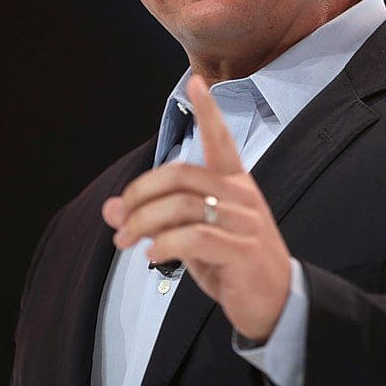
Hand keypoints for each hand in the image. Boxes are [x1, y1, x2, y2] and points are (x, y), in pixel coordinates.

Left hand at [102, 75, 291, 341]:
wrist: (275, 304)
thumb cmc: (232, 265)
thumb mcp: (190, 240)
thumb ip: (155, 221)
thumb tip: (110, 211)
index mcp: (234, 184)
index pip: (221, 140)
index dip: (208, 112)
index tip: (197, 82)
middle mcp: (241, 196)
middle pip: (182, 174)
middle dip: (140, 194)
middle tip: (120, 219)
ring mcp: (245, 223)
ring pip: (182, 206)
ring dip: (143, 224)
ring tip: (127, 243)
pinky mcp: (242, 251)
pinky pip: (194, 238)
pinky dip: (164, 245)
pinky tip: (152, 257)